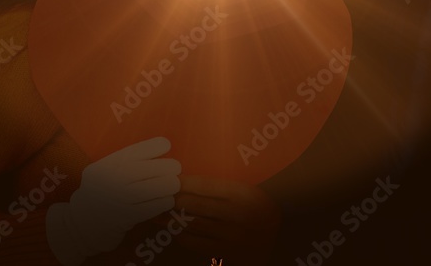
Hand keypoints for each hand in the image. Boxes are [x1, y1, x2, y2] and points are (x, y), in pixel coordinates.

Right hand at [45, 137, 180, 265]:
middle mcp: (108, 180)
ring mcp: (114, 199)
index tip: (166, 145)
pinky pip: (148, 208)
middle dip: (165, 167)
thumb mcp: (104, 173)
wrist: (80, 225)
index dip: (152, 146)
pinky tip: (167, 201)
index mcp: (105, 166)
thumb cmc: (100, 195)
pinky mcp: (122, 218)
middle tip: (176, 168)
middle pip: (143, 169)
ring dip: (167, 185)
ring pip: (148, 189)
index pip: (131, 151)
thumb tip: (159, 153)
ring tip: (174, 184)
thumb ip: (124, 164)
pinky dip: (161, 203)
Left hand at [163, 175, 280, 265]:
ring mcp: (231, 237)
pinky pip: (195, 242)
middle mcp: (237, 215)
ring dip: (169, 217)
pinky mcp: (225, 252)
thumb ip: (218, 187)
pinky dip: (180, 234)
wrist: (279, 234)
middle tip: (151, 194)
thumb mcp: (244, 189)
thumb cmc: (256, 205)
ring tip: (154, 210)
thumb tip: (182, 182)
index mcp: (243, 194)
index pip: (204, 185)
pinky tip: (171, 227)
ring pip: (191, 225)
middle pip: (193, 205)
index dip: (181, 182)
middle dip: (169, 199)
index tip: (164, 178)